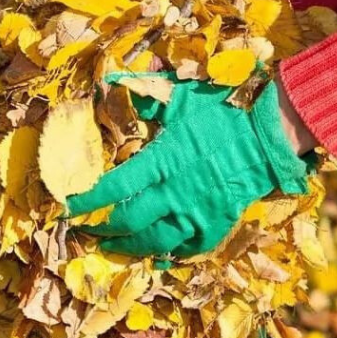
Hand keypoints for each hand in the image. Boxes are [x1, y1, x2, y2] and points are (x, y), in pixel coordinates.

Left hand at [67, 71, 311, 261]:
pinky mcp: (215, 225)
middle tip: (85, 231)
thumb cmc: (221, 114)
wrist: (267, 136)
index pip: (115, 187)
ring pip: (154, 242)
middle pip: (128, 221)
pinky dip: (168, 255)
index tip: (69, 207)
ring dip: (127, 247)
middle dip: (102, 230)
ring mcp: (195, 213)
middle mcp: (174, 193)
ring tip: (109, 248)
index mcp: (162, 161)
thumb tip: (109, 82)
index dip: (89, 201)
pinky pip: (188, 249)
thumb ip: (142, 93)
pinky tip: (154, 255)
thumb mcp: (180, 97)